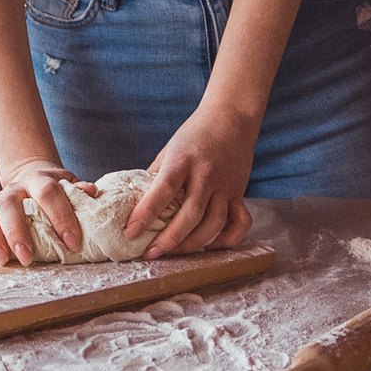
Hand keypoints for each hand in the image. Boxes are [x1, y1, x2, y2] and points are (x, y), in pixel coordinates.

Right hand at [0, 158, 81, 266]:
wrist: (33, 176)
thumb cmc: (55, 190)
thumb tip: (90, 193)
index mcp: (40, 180)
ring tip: (1, 259)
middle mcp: (14, 189)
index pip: (48, 193)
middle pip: (9, 204)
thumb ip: (78, 192)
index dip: (60, 216)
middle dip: (16, 232)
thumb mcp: (70, 186)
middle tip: (26, 258)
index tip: (72, 242)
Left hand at [130, 106, 255, 258]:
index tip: (130, 231)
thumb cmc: (195, 134)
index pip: (164, 189)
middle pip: (190, 215)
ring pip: (214, 224)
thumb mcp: (169, 150)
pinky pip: (239, 224)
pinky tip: (209, 246)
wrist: (231, 117)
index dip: (146, 213)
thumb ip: (155, 176)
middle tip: (150, 254)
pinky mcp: (239, 193)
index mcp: (183, 160)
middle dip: (169, 240)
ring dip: (192, 245)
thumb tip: (135, 204)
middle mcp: (206, 174)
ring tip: (173, 254)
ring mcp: (226, 186)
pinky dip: (226, 241)